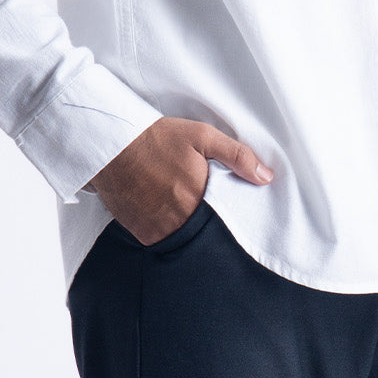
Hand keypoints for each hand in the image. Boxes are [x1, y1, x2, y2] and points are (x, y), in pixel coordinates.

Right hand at [85, 115, 273, 244]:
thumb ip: (237, 156)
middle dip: (209, 223)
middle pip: (205, 231)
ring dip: (188, 228)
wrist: (111, 145)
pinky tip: (165, 212)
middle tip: (203, 207)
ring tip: (183, 209)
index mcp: (199, 197)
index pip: (227, 219)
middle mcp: (180, 220)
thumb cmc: (157, 138)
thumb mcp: (202, 136)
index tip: (230, 210)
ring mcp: (159, 230)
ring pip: (184, 239)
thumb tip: (266, 177)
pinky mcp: (141, 234)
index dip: (230, 216)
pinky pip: (162, 241)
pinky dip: (167, 231)